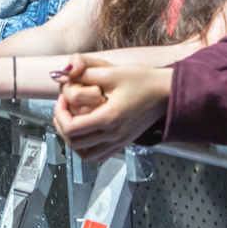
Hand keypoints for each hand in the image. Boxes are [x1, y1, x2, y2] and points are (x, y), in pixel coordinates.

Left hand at [51, 55, 172, 160]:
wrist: (167, 91)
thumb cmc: (143, 80)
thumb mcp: (112, 73)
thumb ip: (84, 73)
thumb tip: (61, 74)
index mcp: (109, 119)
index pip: (71, 128)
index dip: (59, 113)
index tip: (62, 99)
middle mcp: (114, 135)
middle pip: (75, 144)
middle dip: (62, 125)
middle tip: (63, 108)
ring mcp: (120, 141)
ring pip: (86, 155)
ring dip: (74, 140)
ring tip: (72, 121)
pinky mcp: (125, 141)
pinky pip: (100, 154)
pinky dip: (88, 147)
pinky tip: (87, 130)